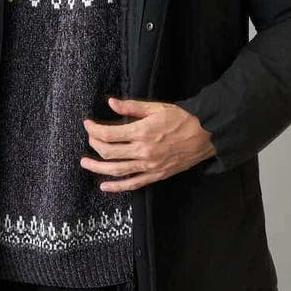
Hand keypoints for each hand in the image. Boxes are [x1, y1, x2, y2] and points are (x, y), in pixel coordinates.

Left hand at [80, 97, 216, 191]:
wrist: (205, 135)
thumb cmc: (181, 118)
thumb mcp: (156, 107)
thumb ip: (132, 107)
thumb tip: (111, 103)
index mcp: (141, 132)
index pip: (108, 134)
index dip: (93, 129)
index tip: (87, 123)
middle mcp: (143, 151)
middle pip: (108, 152)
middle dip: (94, 144)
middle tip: (89, 137)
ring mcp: (149, 166)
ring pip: (116, 170)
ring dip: (97, 167)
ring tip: (85, 163)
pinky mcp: (156, 175)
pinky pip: (133, 184)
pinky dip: (117, 187)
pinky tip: (104, 186)